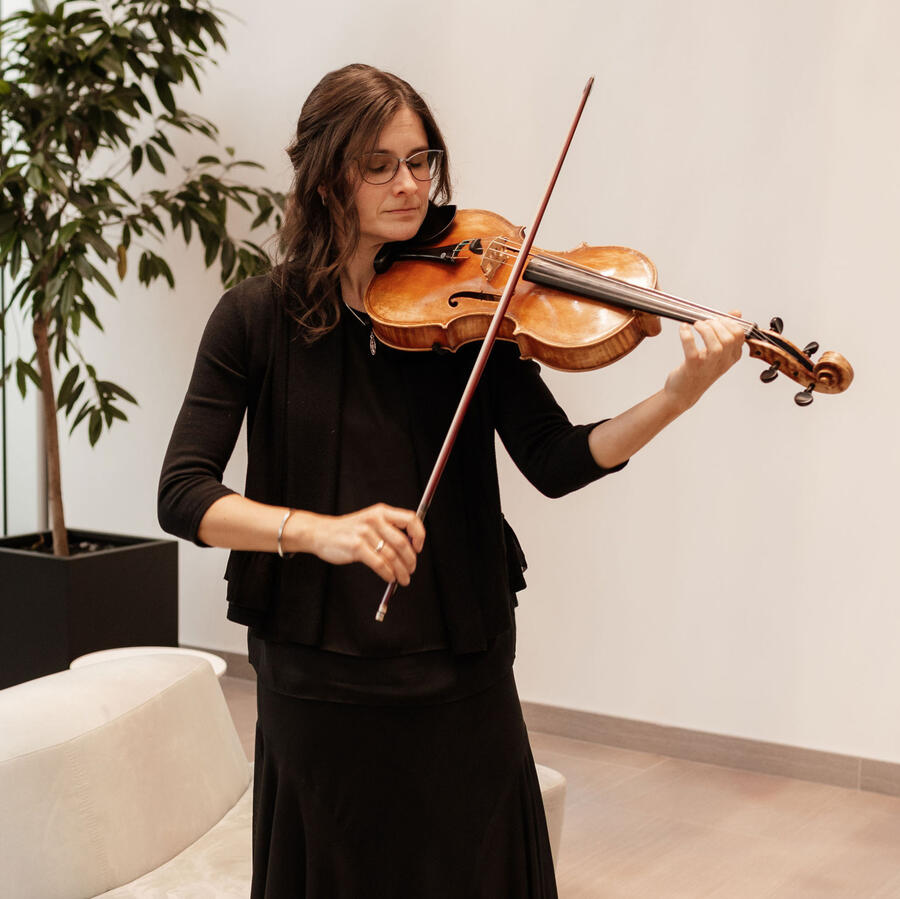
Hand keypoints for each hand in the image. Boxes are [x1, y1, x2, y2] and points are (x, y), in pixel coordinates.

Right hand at [304, 503, 425, 585]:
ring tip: (403, 578)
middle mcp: (375, 520)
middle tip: (411, 569)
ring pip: (392, 556)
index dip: (419, 534)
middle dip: (411, 560)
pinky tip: (390, 578)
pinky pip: (379, 564)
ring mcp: (365, 533)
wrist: (320, 532)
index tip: (419, 547)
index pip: (410, 519)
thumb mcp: (370, 520)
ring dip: (401, 571)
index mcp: (381, 512)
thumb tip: (411, 547)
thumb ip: (388, 528)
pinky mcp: (356, 547)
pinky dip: (388, 574)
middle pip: (402, 542)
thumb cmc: (348, 530)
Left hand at [663, 312, 745, 411]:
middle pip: (729, 337)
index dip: (728, 322)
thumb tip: (736, 313)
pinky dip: (687, 335)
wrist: (683, 392)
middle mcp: (723, 362)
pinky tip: (684, 329)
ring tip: (696, 325)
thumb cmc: (699, 371)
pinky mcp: (693, 367)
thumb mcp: (716, 351)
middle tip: (705, 322)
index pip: (739, 334)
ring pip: (716, 344)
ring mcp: (709, 365)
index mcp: (732, 357)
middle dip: (717, 324)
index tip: (717, 319)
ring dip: (705, 329)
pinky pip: (692, 348)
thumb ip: (725, 331)